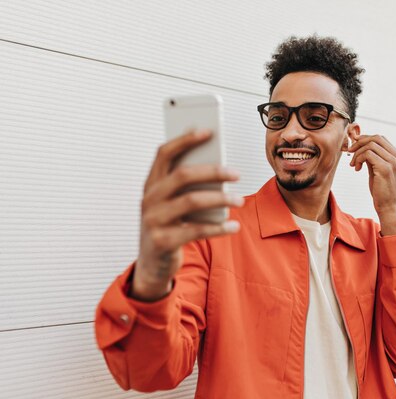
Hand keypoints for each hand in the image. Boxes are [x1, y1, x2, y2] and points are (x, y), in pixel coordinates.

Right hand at [132, 130, 242, 300]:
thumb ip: (187, 185)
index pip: (164, 153)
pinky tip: (233, 226)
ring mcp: (153, 220)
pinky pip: (196, 230)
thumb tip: (218, 165)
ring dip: (221, 199)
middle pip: (183, 175)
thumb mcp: (172, 202)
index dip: (185, 140)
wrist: (152, 264)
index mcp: (151, 183)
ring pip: (192, 201)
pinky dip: (219, 227)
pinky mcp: (163, 241)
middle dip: (213, 171)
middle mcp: (149, 198)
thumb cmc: (169, 225)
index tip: (209, 131)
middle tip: (236, 173)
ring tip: (240, 200)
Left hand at [348, 134, 395, 235]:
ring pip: (370, 145)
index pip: (381, 138)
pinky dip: (359, 158)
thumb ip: (373, 159)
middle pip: (376, 137)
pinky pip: (368, 154)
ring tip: (354, 165)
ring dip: (358, 153)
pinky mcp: (385, 168)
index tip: (354, 147)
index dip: (365, 139)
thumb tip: (362, 149)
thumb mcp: (378, 172)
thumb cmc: (383, 193)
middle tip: (350, 152)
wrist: (390, 209)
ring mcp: (393, 162)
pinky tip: (357, 169)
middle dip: (360, 142)